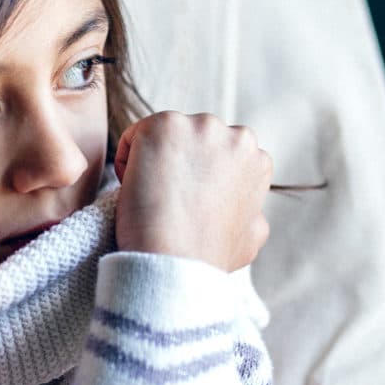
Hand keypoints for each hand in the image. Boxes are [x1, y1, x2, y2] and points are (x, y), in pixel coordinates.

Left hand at [114, 111, 272, 271]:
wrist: (174, 259)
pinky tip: (135, 188)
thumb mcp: (251, 235)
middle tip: (165, 200)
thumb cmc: (207, 256)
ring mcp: (199, 126)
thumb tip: (249, 209)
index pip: (218, 155)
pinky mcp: (164, 125)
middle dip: (177, 163)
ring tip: (152, 197)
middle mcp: (235, 135)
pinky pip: (134, 137)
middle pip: (192, 140)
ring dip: (154, 161)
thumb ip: (252, 211)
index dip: (197, 180)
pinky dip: (128, 162)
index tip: (185, 203)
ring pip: (164, 137)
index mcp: (256, 159)